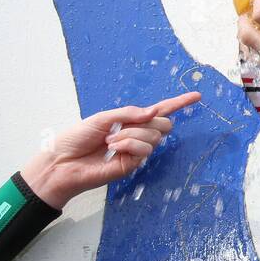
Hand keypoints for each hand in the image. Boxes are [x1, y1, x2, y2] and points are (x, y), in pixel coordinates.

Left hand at [21, 91, 200, 209]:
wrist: (62, 162)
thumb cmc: (77, 138)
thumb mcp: (102, 117)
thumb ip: (129, 113)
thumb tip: (154, 112)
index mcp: (130, 121)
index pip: (159, 111)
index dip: (178, 103)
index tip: (197, 96)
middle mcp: (136, 135)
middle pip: (164, 125)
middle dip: (151, 122)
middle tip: (126, 127)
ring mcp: (135, 151)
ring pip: (154, 137)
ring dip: (132, 135)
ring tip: (111, 141)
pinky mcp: (132, 164)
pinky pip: (144, 149)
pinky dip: (129, 144)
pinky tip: (114, 149)